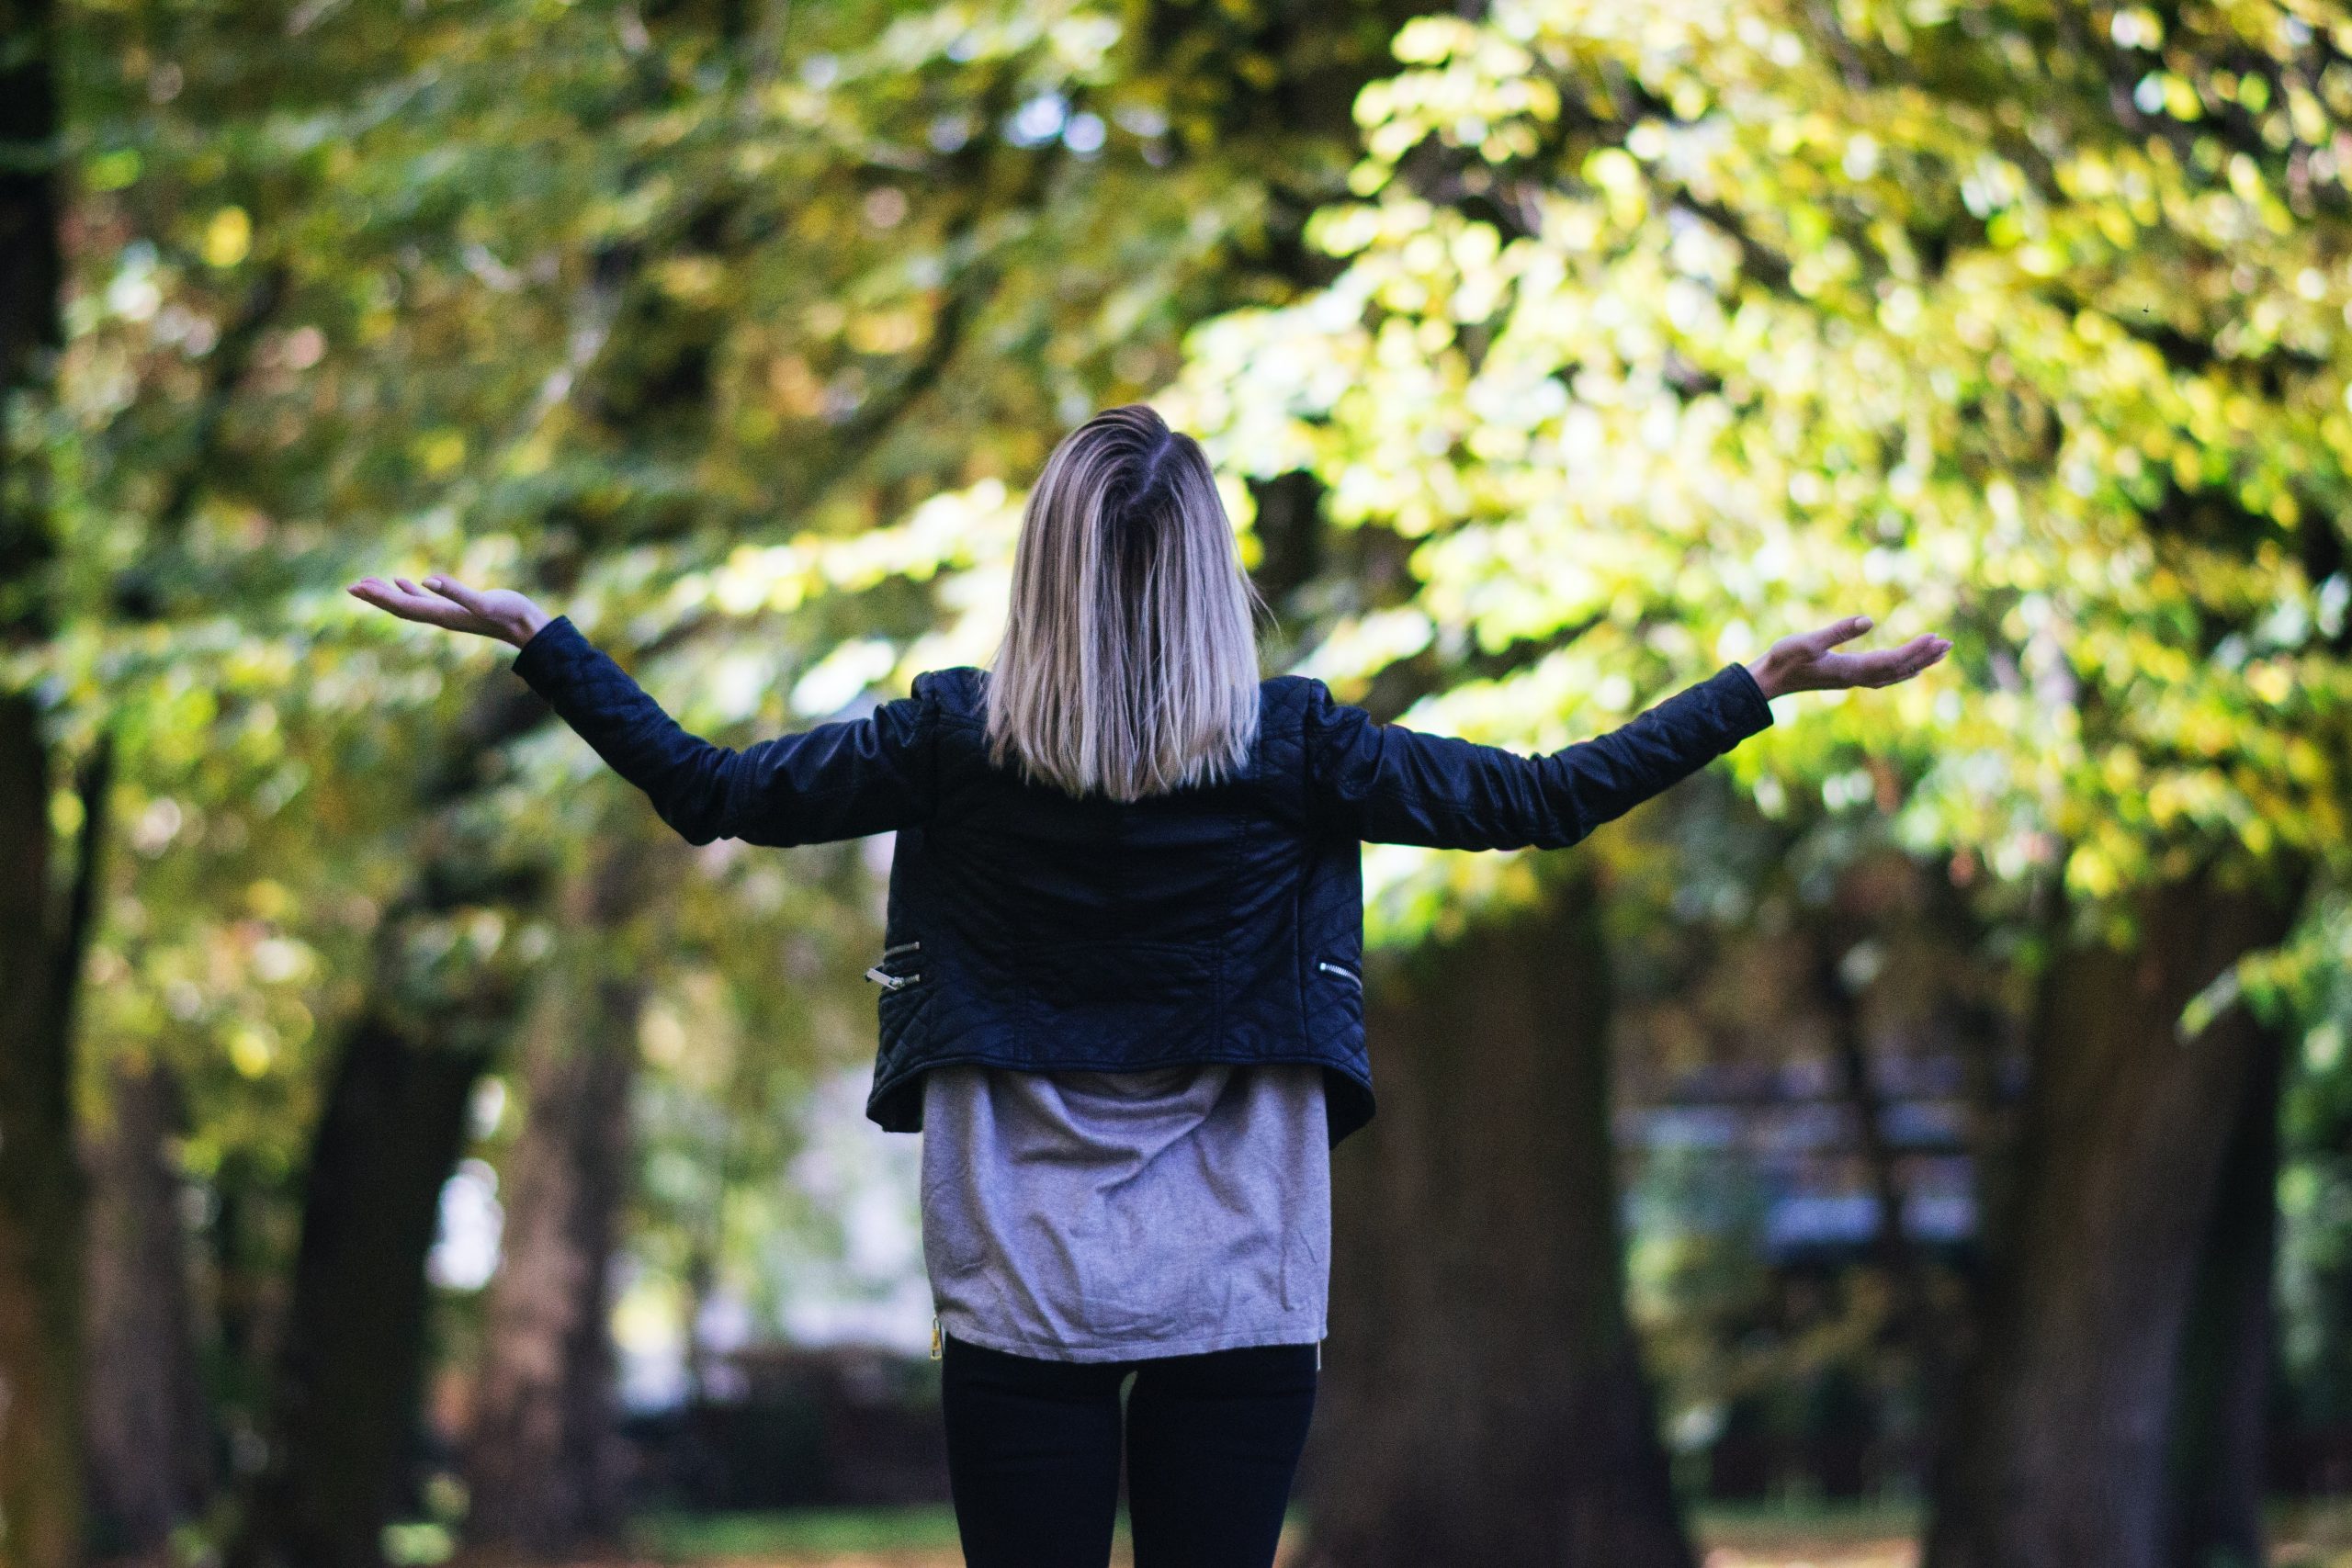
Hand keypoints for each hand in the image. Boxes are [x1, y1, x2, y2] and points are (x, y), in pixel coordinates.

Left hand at [347, 574, 551, 647]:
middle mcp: (440, 617)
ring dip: (389, 595)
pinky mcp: (458, 608)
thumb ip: (456, 592)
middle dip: (375, 598)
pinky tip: (406, 582)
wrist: (528, 629)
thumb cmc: (510, 615)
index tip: (357, 587)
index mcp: (442, 615)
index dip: (380, 596)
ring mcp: (448, 614)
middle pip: (400, 608)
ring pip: (410, 604)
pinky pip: (427, 599)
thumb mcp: (484, 602)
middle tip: (351, 587)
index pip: (403, 605)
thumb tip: (427, 580)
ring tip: (368, 584)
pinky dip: (410, 591)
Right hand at [1746, 615, 1949, 700]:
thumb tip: (1869, 620)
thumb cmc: (1783, 659)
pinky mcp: (1846, 677)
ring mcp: (1852, 680)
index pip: (1892, 660)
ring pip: (1893, 674)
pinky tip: (1908, 668)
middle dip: (1924, 657)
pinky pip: (1883, 676)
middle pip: (1899, 670)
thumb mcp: (1807, 642)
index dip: (1915, 650)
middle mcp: (1856, 678)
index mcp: (1850, 669)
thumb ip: (1837, 631)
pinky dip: (1900, 671)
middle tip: (1948, 645)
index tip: (1935, 637)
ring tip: (1937, 654)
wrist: (1768, 681)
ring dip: (1916, 664)